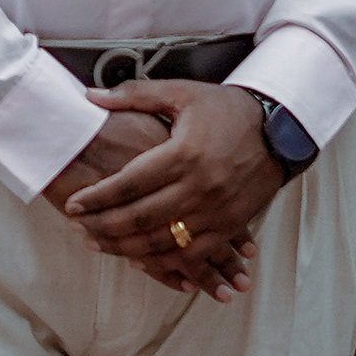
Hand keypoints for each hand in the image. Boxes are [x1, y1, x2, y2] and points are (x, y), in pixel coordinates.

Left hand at [41, 106, 255, 299]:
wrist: (280, 128)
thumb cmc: (227, 109)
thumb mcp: (181, 93)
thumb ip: (134, 95)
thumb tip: (91, 95)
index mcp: (183, 153)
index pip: (129, 183)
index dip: (98, 197)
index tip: (74, 204)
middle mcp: (199, 187)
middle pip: (141, 218)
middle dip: (104, 227)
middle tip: (79, 229)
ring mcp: (217, 211)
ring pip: (163, 242)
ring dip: (126, 248)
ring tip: (99, 245)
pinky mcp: (230, 225)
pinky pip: (193, 253)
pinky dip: (165, 262)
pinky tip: (141, 260)